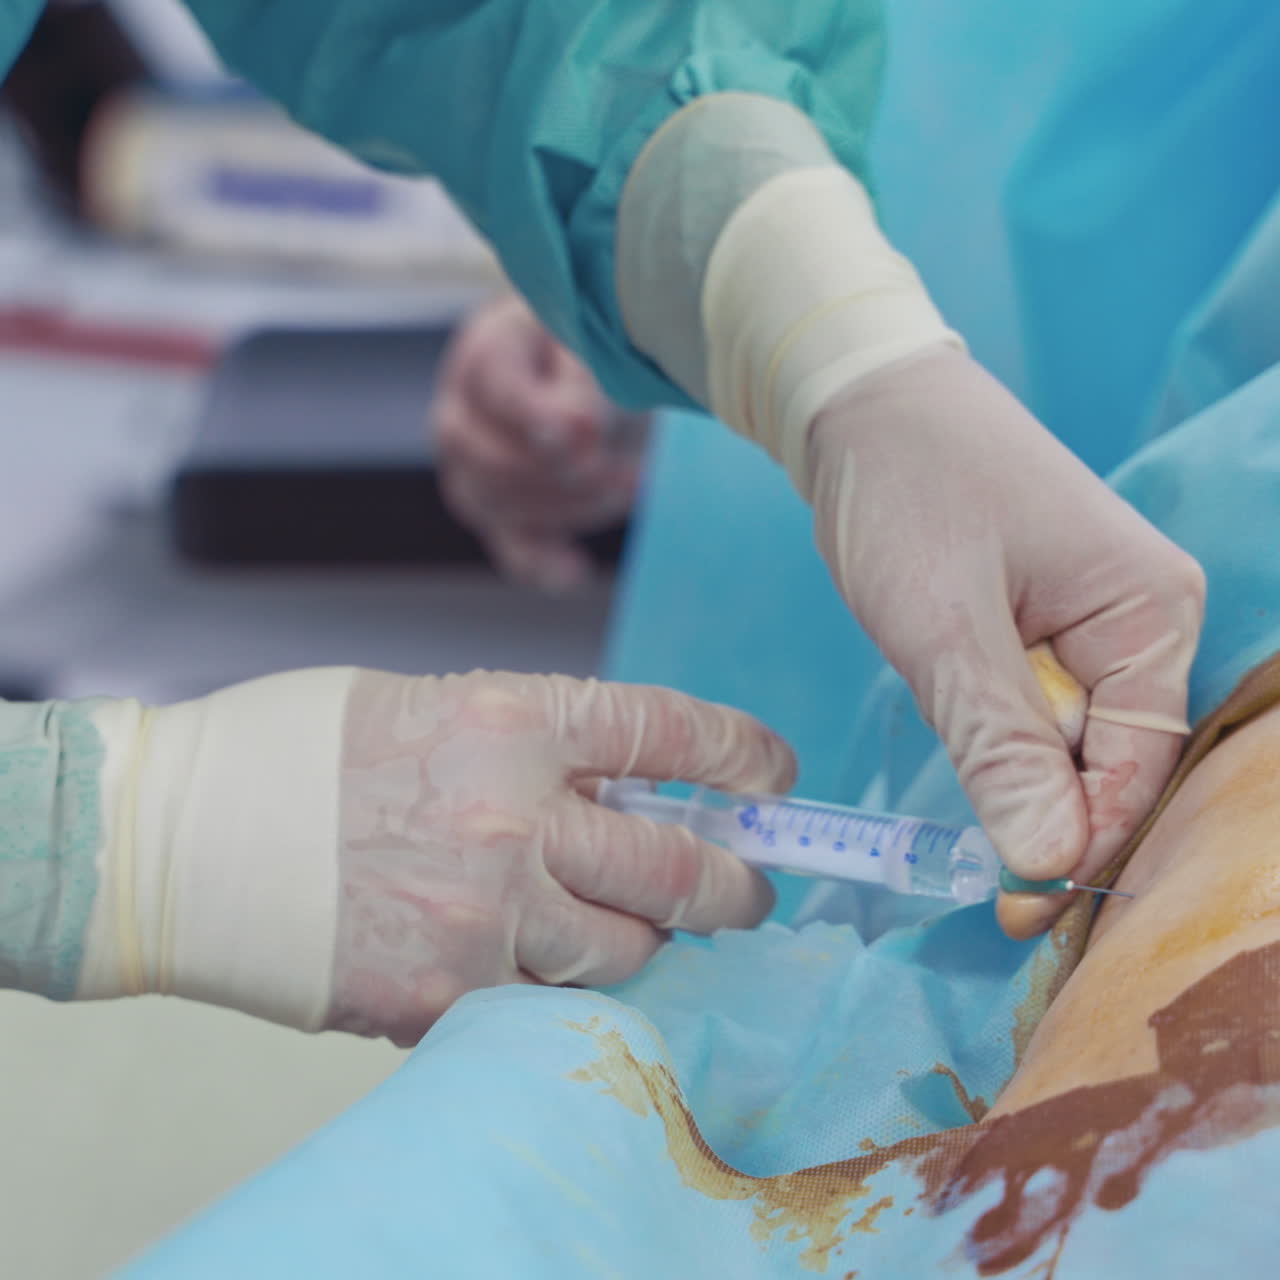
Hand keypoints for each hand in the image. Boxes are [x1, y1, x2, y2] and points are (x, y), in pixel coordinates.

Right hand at [330, 670, 793, 1042]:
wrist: (173, 836)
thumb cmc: (293, 752)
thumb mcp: (429, 707)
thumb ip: (529, 747)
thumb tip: (613, 788)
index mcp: (511, 723)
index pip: (669, 731)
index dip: (740, 753)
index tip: (773, 775)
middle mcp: (515, 818)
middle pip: (677, 867)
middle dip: (733, 885)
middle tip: (748, 890)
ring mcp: (483, 916)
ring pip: (624, 955)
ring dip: (642, 943)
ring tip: (631, 932)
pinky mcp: (441, 997)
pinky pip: (541, 1005)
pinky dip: (551, 986)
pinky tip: (524, 963)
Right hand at [434, 294, 648, 591]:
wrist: (606, 382)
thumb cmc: (600, 352)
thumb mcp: (599, 354)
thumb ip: (582, 391)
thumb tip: (575, 434)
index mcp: (486, 355)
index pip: (496, 391)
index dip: (538, 417)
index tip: (588, 433)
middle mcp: (460, 417)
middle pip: (491, 461)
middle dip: (566, 473)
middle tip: (629, 470)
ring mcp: (472, 473)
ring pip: (502, 509)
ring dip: (575, 506)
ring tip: (634, 484)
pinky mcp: (501, 519)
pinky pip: (512, 553)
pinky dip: (544, 566)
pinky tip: (577, 569)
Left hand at [805, 345, 1204, 937]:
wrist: (859, 407)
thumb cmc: (906, 491)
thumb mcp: (942, 623)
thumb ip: (999, 739)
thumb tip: (1048, 855)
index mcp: (1150, 611)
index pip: (1140, 765)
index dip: (1081, 841)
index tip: (1015, 909)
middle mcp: (1140, 622)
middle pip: (1111, 762)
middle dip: (1045, 814)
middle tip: (982, 884)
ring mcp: (1092, 625)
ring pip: (1064, 744)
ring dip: (1014, 780)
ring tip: (968, 825)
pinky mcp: (1041, 628)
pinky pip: (1032, 712)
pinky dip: (997, 742)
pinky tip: (966, 753)